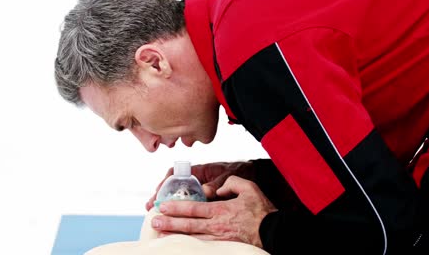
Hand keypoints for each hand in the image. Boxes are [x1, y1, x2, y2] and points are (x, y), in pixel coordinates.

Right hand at [145, 161, 255, 210]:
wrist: (252, 173)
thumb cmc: (240, 170)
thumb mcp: (229, 174)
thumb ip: (217, 183)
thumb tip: (206, 191)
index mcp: (200, 171)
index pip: (177, 173)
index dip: (166, 181)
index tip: (159, 191)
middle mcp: (197, 180)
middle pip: (174, 187)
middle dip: (161, 197)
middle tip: (150, 206)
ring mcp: (200, 190)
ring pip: (179, 197)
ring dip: (168, 206)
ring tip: (156, 214)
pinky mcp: (206, 200)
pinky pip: (190, 205)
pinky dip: (181, 212)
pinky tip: (174, 220)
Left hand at [151, 176, 277, 247]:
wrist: (274, 231)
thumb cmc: (262, 210)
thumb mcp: (249, 188)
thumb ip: (230, 183)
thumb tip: (216, 189)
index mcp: (221, 209)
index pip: (194, 208)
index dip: (177, 207)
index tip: (163, 206)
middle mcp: (216, 224)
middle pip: (188, 224)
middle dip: (169, 222)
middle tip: (154, 221)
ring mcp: (219, 237)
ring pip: (192, 236)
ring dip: (175, 234)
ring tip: (161, 233)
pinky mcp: (224, 245)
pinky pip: (203, 244)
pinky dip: (189, 242)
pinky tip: (181, 242)